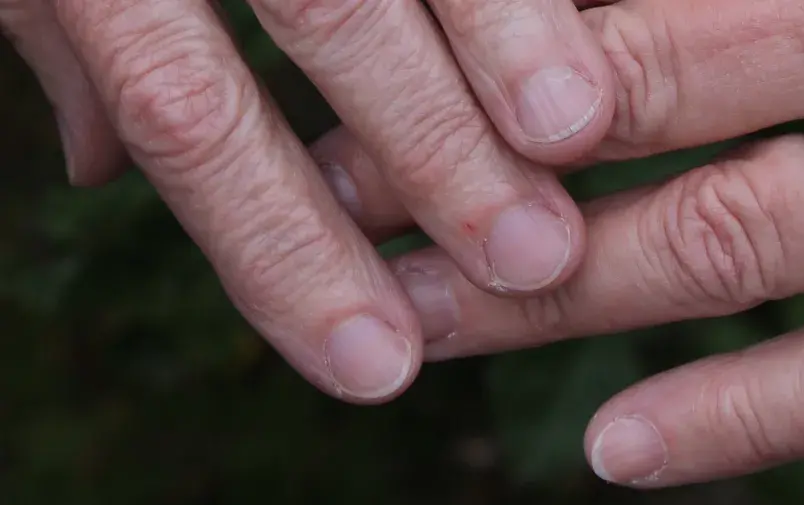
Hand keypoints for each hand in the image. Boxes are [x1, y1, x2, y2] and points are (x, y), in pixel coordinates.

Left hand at [0, 0, 620, 401]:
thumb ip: (62, 38)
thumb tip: (99, 164)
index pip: (185, 107)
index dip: (277, 244)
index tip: (374, 362)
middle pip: (324, 5)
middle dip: (433, 141)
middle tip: (534, 256)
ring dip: (509, 23)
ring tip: (581, 125)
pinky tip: (591, 11)